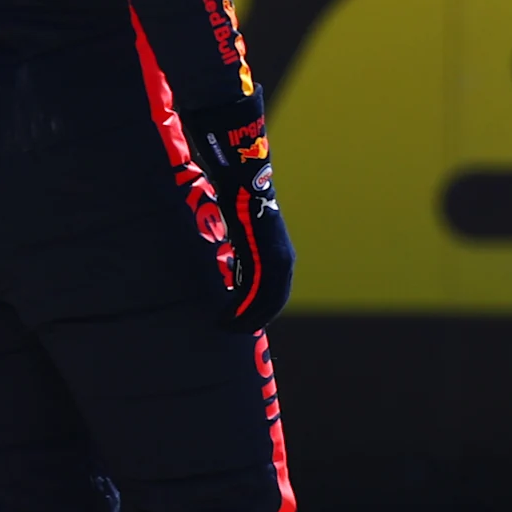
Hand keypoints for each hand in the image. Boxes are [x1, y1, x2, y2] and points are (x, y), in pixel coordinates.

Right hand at [181, 97, 293, 331]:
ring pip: (265, 301)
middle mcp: (283, 259)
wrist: (243, 180)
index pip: (275, 292)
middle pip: (273, 301)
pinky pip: (254, 293)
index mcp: (280, 254)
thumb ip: (243, 248)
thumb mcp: (244, 229)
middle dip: (254, 319)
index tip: (243, 321)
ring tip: (227, 329)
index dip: (261, 309)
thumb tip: (233, 259)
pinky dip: (242, 309)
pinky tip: (228, 319)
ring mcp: (275, 259)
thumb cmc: (240, 200)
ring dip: (246, 319)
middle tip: (233, 331)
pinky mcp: (262, 258)